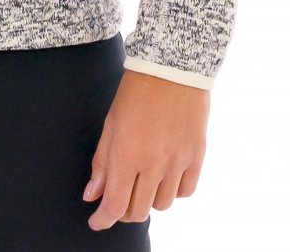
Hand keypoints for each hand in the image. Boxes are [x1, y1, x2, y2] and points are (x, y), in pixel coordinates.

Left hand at [82, 69, 208, 229]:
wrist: (172, 67)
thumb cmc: (137, 92)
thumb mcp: (110, 125)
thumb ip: (102, 164)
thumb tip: (92, 196)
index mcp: (127, 155)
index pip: (115, 206)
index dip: (103, 220)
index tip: (97, 221)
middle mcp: (154, 163)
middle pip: (138, 211)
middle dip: (124, 211)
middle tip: (118, 198)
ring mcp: (178, 161)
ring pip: (162, 205)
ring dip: (149, 200)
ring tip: (144, 182)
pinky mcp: (197, 156)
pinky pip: (185, 191)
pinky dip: (173, 191)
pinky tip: (165, 177)